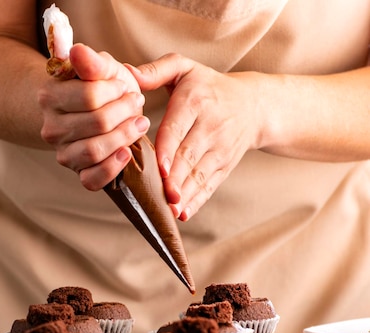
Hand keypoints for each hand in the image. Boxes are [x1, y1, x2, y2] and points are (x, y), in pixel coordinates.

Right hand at [38, 43, 149, 189]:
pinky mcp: (77, 174)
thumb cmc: (102, 86)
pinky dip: (112, 168)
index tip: (124, 86)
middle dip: (125, 111)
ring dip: (124, 136)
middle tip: (137, 102)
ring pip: (94, 151)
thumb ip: (92, 62)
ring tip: (139, 123)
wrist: (97, 111)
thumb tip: (77, 51)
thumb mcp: (103, 68)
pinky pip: (91, 180)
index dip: (115, 91)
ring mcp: (63, 154)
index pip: (89, 97)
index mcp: (49, 97)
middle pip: (97, 123)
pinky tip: (126, 152)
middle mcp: (50, 128)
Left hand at [128, 53, 263, 219]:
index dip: (169, 149)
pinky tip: (184, 213)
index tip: (160, 167)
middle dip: (176, 177)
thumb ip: (156, 70)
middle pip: (189, 155)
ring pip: (199, 174)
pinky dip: (197, 201)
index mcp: (195, 101)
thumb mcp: (185, 69)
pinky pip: (210, 185)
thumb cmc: (207, 86)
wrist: (254, 105)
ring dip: (186, 193)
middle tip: (163, 194)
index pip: (178, 127)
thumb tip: (128, 73)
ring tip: (171, 208)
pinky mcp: (225, 165)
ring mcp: (220, 148)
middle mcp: (210, 126)